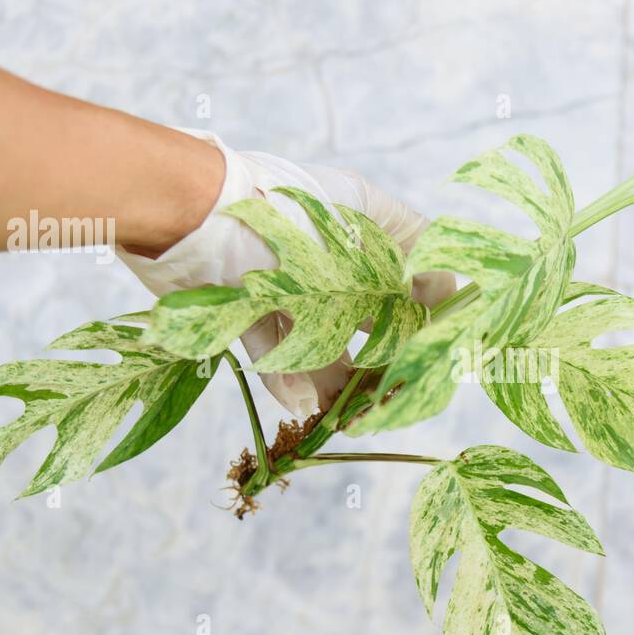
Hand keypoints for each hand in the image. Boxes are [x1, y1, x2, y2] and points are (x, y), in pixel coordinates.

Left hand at [118, 129, 454, 419]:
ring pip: (322, 334)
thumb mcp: (355, 244)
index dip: (438, 304)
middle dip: (386, 354)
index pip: (420, 260)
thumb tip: (451, 293)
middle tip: (395, 394)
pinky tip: (303, 406)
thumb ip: (405, 272)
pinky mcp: (242, 302)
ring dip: (336, 378)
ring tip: (348, 417)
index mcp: (365, 217)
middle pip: (371, 307)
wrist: (182, 217)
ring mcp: (285, 274)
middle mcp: (328, 246)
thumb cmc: (279, 219)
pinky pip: (273, 345)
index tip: (450, 345)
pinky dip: (288, 376)